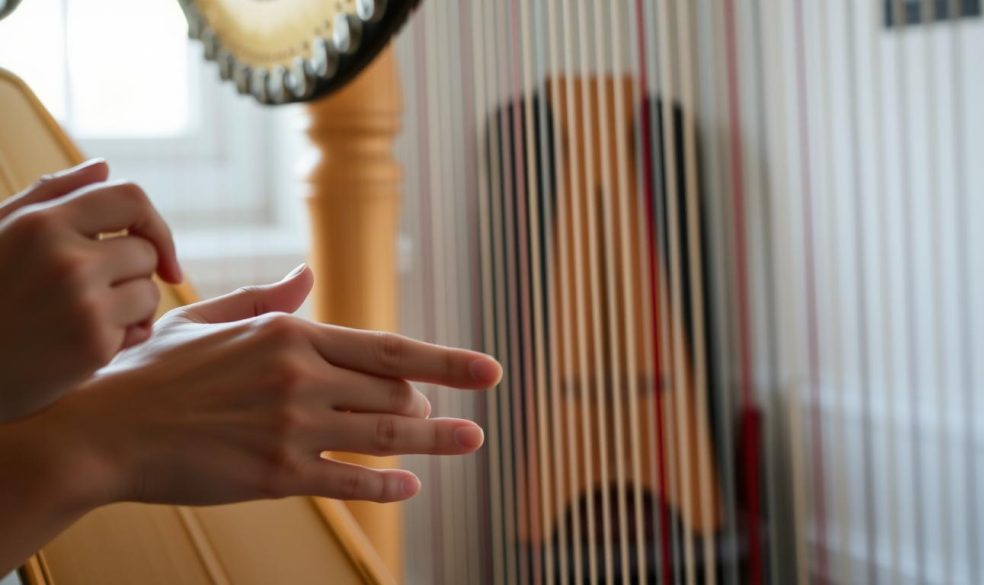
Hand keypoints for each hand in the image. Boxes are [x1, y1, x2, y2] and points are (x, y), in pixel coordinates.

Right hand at [0, 159, 181, 420]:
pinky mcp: (93, 346)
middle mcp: (66, 260)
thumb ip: (49, 197)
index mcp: (40, 223)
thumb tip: (103, 167)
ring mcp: (82, 304)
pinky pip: (140, 328)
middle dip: (130, 271)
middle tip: (93, 292)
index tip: (155, 249)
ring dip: (130, 306)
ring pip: (149, 291)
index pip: (130, 198)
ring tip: (84, 317)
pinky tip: (82, 344)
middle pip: (145, 250)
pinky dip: (123, 337)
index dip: (152, 222)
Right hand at [60, 264, 500, 506]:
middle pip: (396, 394)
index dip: (447, 360)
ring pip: (385, 436)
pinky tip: (410, 488)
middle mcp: (301, 377)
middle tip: (445, 414)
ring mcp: (292, 428)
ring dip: (435, 441)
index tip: (489, 370)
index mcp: (290, 333)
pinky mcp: (276, 476)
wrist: (104, 430)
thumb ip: (268, 298)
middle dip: (429, 406)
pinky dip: (386, 486)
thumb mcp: (211, 317)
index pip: (390, 349)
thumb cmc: (156, 370)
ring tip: (471, 440)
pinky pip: (349, 482)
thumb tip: (307, 274)